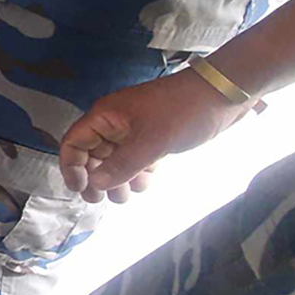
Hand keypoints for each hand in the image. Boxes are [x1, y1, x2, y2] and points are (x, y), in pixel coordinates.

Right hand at [59, 69, 253, 202]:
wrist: (223, 95)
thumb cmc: (183, 111)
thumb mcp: (152, 141)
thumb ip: (122, 165)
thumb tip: (96, 185)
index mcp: (105, 116)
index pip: (73, 142)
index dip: (72, 167)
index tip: (81, 189)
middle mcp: (114, 124)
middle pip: (91, 155)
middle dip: (95, 178)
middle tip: (102, 200)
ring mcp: (134, 131)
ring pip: (113, 161)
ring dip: (117, 180)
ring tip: (127, 195)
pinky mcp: (153, 138)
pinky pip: (135, 160)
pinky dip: (137, 174)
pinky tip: (147, 182)